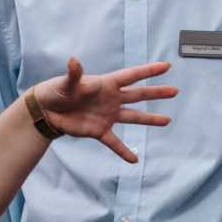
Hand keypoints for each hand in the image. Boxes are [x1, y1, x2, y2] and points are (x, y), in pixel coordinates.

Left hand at [34, 58, 177, 162]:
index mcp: (106, 84)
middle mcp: (111, 99)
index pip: (131, 76)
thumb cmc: (57, 91)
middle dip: (156, 93)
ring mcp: (108, 115)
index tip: (165, 67)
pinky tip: (134, 160)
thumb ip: (73, 74)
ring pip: (133, 117)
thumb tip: (73, 61)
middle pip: (138, 95)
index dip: (148, 71)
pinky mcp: (100, 131)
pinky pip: (115, 142)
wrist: (47, 110)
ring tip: (166, 121)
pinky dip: (124, 151)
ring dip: (150, 120)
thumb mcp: (66, 83)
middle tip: (174, 91)